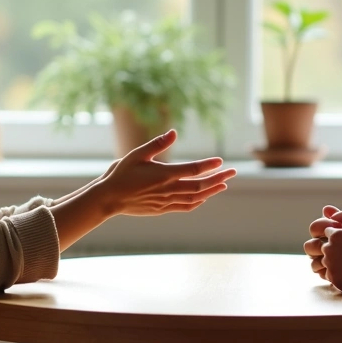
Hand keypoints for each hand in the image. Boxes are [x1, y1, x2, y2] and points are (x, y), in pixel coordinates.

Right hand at [92, 130, 235, 216]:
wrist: (108, 199)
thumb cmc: (121, 174)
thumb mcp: (137, 154)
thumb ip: (157, 144)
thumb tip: (174, 133)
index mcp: (164, 175)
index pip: (193, 170)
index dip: (208, 165)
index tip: (220, 161)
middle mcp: (168, 190)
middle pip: (200, 185)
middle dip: (218, 178)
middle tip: (233, 172)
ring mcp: (166, 202)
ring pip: (196, 198)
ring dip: (211, 191)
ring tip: (223, 184)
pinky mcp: (162, 209)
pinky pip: (186, 207)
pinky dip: (198, 202)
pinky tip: (204, 197)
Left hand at [318, 206, 341, 293]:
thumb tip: (330, 212)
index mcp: (336, 235)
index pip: (325, 230)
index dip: (336, 233)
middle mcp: (329, 251)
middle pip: (318, 246)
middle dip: (328, 246)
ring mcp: (331, 267)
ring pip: (319, 262)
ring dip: (328, 260)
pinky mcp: (336, 281)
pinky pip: (327, 275)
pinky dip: (334, 272)